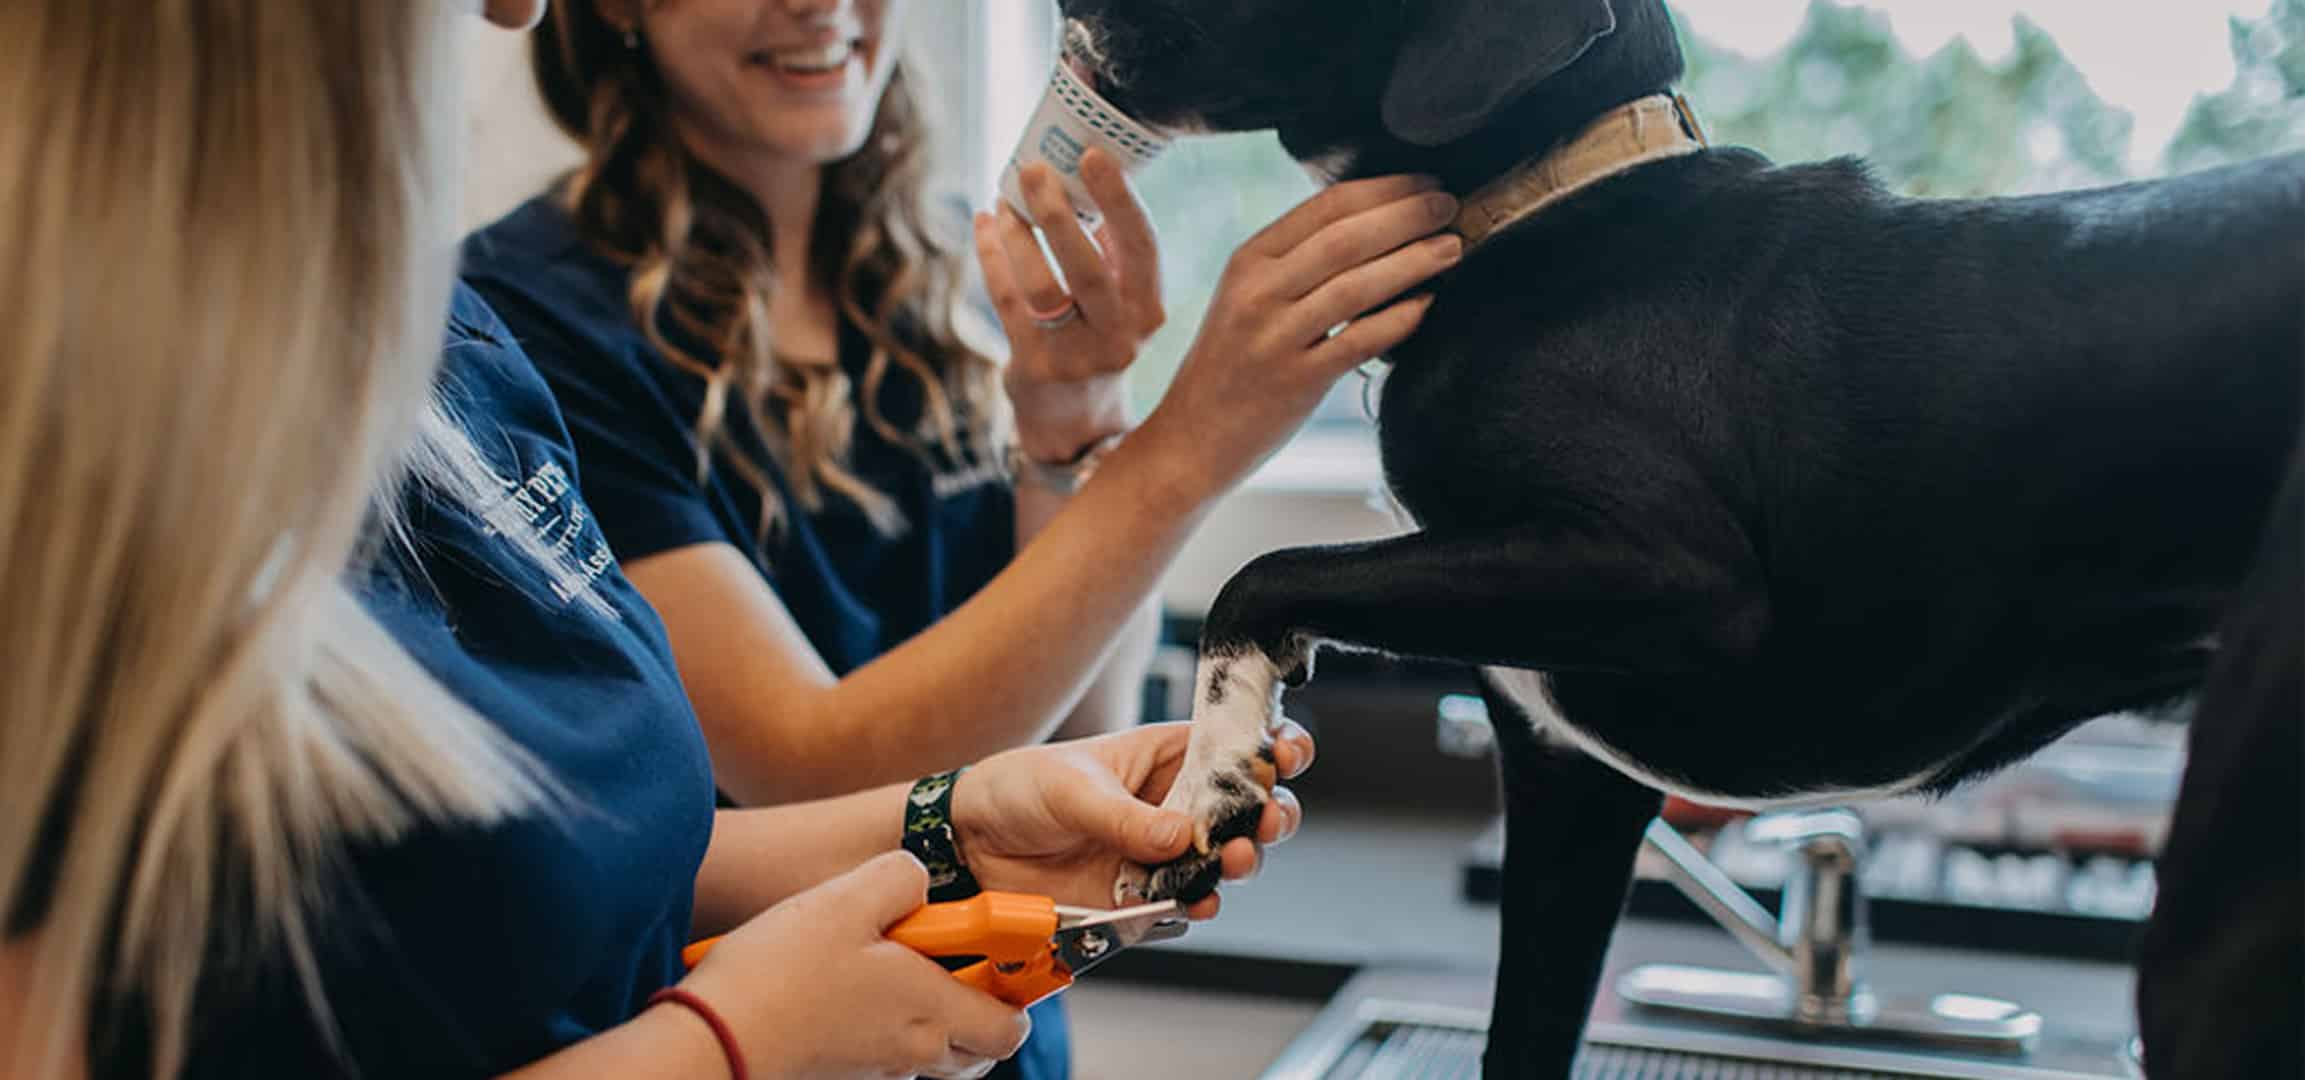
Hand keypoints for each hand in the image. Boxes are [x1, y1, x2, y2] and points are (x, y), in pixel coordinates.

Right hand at [680, 852, 1029, 1079]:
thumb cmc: (782, 975)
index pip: (1010, 1026)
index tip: (1003, 951)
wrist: (714, 1037)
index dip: (1016, 991)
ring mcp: (877, 1064)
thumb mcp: (847, 899)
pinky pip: (889, 1047)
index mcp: (931, 1010)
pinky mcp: (843, 1066)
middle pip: (977, 1045)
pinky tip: (847, 979)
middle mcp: (912, 1048)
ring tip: (888, 960)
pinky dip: (886, 1018)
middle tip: (948, 953)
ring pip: (932, 1046)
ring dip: (928, 1007)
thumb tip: (919, 880)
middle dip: (976, 1002)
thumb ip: (900, 879)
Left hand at [951, 720, 1314, 918]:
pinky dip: (1194, 906)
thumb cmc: (1020, 788)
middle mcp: (1176, 805)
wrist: (972, 843)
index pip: (1234, 748)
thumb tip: (1179, 836)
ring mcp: (1162, 854)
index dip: (1270, 748)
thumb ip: (1124, 816)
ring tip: (1232, 861)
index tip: (1285, 753)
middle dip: (1270, 814)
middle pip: (1247, 810)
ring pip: (1224, 862)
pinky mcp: (1142, 898)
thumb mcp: (1070, 788)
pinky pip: (1181, 905)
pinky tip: (1197, 902)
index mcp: (1167, 758)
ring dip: (1239, 863)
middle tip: (1268, 819)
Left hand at [976, 150, 1165, 463]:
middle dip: (1058, 213)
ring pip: (1041, 286)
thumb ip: (1110, 253)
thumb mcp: (1121, 304)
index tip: (1093, 155)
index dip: (1119, 199)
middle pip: (1088, 267)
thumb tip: (1079, 178)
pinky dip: (993, 257)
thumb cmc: (1097, 339)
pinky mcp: (1034, 367)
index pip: (1142, 247)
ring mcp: (1076, 357)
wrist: (1075, 421)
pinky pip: (1007, 302)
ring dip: (1016, 237)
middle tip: (1032, 170)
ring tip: (1003, 203)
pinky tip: (984, 226)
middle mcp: (1119, 336)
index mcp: (1148, 311)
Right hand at [1130, 175, 1461, 499]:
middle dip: (1407, 215)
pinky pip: (1358, 341)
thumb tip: (1377, 226)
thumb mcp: (1246, 299)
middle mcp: (1257, 292)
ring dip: (1413, 261)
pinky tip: (1427, 304)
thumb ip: (1297, 264)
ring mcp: (1274, 338)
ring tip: (1452, 247)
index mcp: (1248, 260)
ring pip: (1356, 285)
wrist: (1191, 438)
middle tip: (1450, 205)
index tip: (1426, 182)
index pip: (1326, 206)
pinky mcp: (1294, 382)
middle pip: (1345, 238)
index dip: (1385, 189)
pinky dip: (1399, 319)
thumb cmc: (1231, 366)